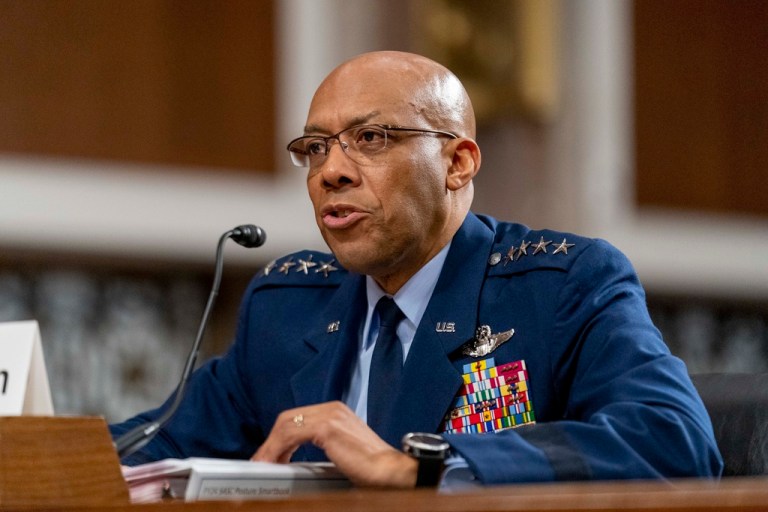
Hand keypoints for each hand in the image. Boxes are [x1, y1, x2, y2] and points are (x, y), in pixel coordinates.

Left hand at [251, 401, 416, 487]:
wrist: (388, 471)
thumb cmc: (371, 466)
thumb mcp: (343, 451)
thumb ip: (324, 447)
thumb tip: (299, 460)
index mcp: (337, 411)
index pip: (298, 418)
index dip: (280, 437)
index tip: (271, 455)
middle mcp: (333, 408)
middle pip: (288, 418)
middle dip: (272, 441)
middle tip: (262, 461)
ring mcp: (330, 415)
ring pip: (286, 425)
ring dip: (270, 446)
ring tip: (263, 464)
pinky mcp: (327, 427)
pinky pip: (291, 434)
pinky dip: (277, 449)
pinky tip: (272, 462)